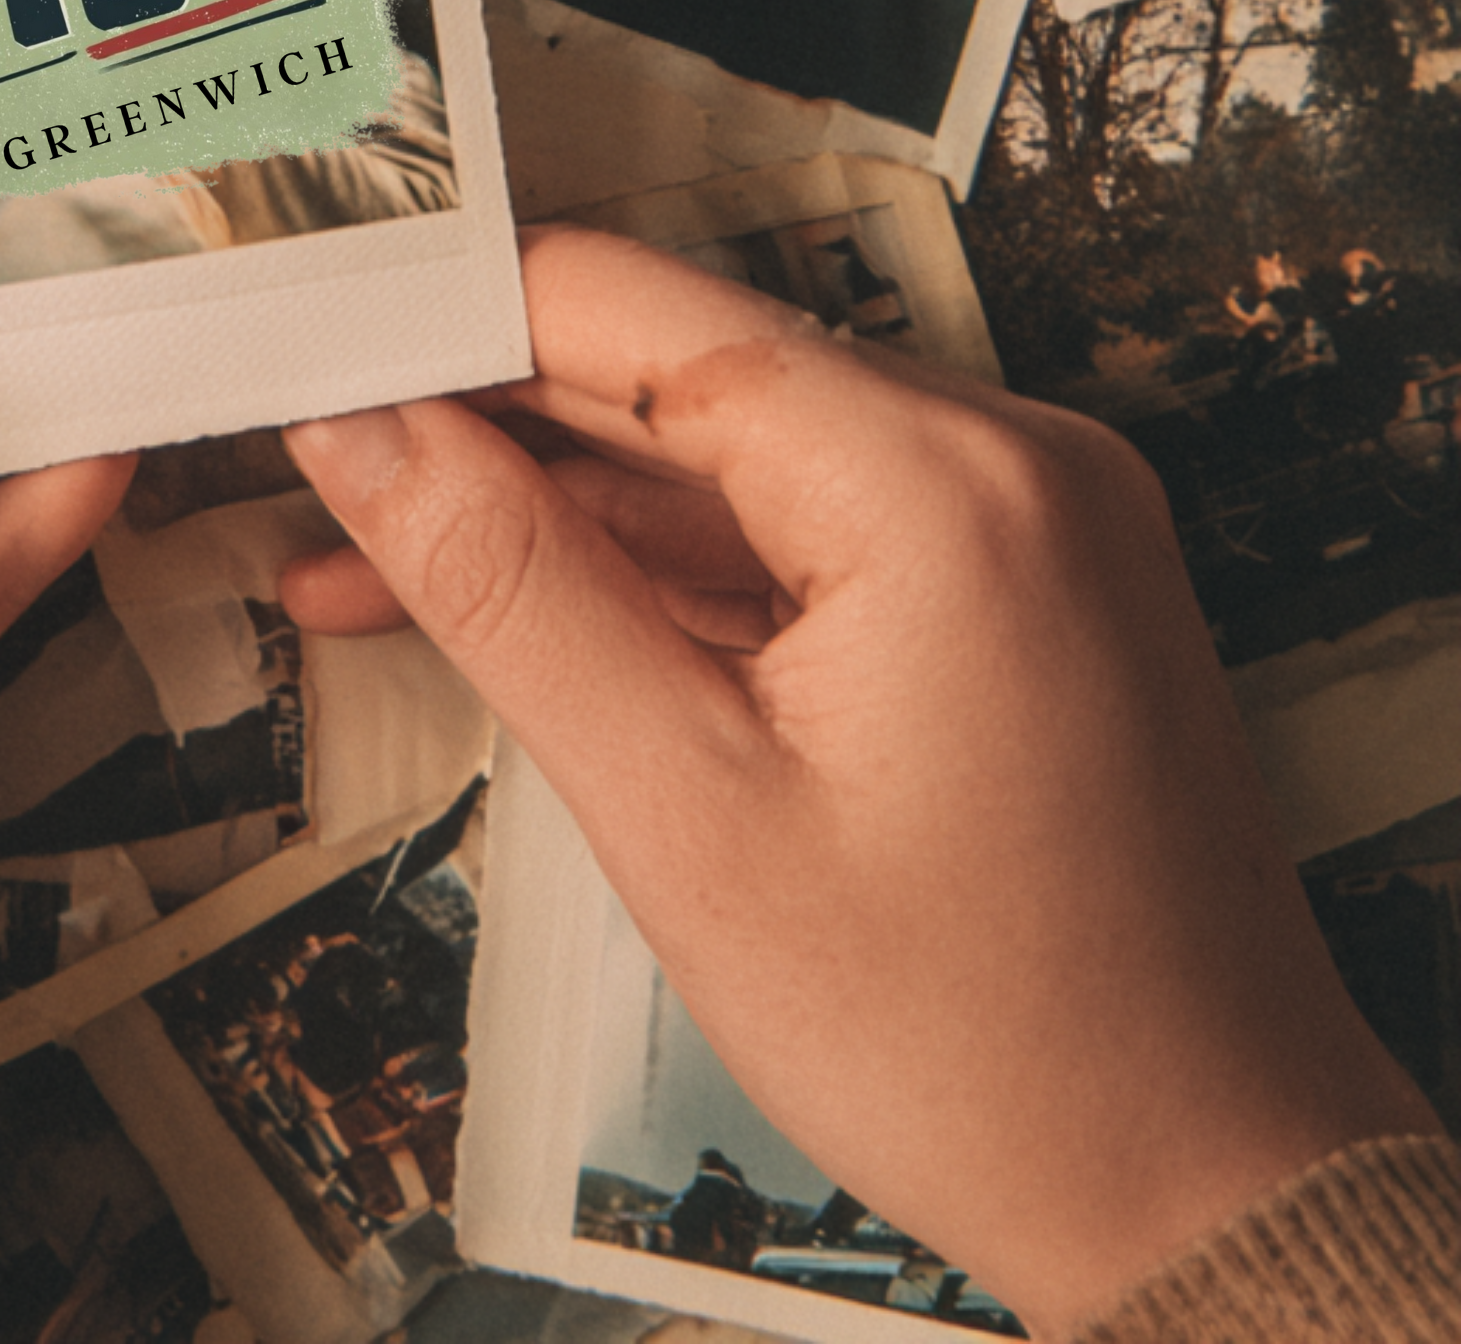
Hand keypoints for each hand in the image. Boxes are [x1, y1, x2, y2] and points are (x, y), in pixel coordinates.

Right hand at [279, 227, 1433, 1336]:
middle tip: (307, 459)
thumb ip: (507, 588)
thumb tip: (362, 432)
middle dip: (478, 422)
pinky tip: (523, 604)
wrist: (1200, 1193)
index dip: (443, 317)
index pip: (628, 308)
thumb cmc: (980, 1045)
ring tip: (365, 558)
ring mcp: (1019, 514)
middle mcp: (1005, 455)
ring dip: (552, 505)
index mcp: (942, 483)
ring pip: (720, 449)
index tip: (303, 348)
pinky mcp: (1008, 579)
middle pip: (671, 368)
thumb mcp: (686, 814)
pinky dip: (659, 566)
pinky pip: (794, 524)